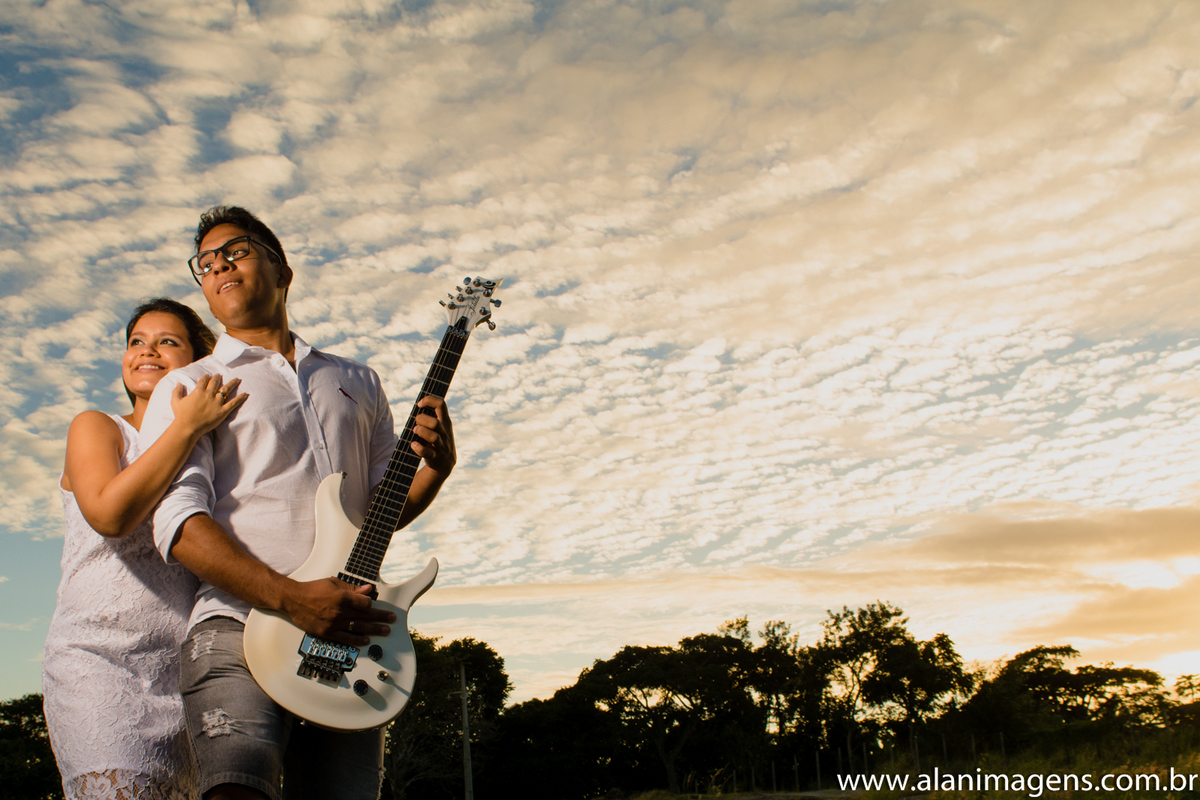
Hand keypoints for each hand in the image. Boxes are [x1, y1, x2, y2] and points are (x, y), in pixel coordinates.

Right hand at [171, 374, 246, 436]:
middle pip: (215, 383)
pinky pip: (233, 403)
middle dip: (218, 378)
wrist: (187, 427)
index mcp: (198, 391)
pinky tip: (245, 394)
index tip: (209, 375)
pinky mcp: (223, 411)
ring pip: (226, 390)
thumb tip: (178, 383)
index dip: (206, 377)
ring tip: (237, 379)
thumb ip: (177, 391)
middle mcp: (209, 395)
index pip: (204, 381)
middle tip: (220, 375)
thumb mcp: (175, 401)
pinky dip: (240, 398)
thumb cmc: (180, 415)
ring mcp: (217, 403)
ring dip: (232, 384)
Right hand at [281, 577, 395, 646]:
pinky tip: (366, 640)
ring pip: (358, 628)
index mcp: (342, 597)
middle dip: (381, 617)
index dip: (371, 604)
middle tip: (391, 619)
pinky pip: (345, 638)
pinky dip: (357, 640)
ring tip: (385, 630)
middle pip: (365, 616)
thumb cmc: (313, 589)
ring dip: (374, 629)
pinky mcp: (327, 632)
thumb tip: (367, 590)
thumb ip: (352, 588)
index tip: (374, 605)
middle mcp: (339, 611)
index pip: (365, 603)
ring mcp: (333, 623)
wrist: (293, 600)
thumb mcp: (333, 583)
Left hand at [411, 396, 455, 474]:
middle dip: (422, 420)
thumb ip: (431, 417)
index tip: (420, 404)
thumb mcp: (440, 427)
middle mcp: (445, 433)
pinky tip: (413, 444)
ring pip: (433, 437)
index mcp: (445, 422)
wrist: (445, 464)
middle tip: (416, 423)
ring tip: (415, 431)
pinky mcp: (435, 457)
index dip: (429, 400)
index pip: (441, 405)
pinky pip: (427, 453)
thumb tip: (417, 407)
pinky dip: (418, 448)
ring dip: (421, 432)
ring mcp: (441, 446)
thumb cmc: (438, 440)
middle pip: (435, 423)